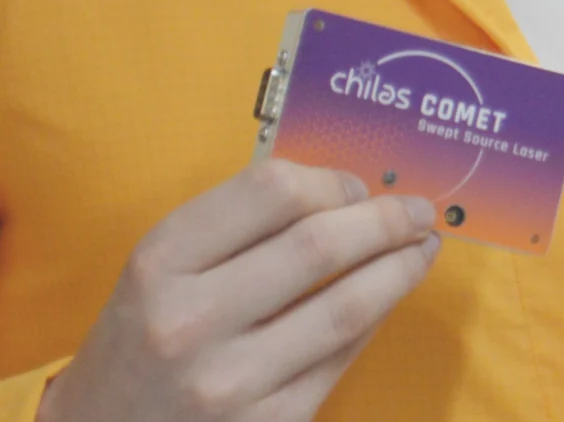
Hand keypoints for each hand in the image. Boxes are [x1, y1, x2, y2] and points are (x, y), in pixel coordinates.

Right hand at [37, 160, 439, 421]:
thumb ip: (237, 228)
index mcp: (160, 263)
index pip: (272, 191)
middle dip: (386, 220)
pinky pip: (341, 359)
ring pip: (346, 307)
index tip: (360, 185)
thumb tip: (344, 194)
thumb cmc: (141, 341)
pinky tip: (389, 298)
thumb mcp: (161, 272)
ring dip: (400, 268)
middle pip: (320, 246)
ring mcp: (228, 382)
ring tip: (422, 248)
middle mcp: (189, 321)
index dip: (332, 181)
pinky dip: (376, 319)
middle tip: (418, 211)